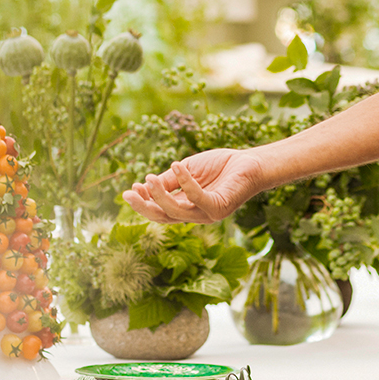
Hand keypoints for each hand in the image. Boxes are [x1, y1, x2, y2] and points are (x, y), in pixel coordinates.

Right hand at [122, 149, 263, 223]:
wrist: (250, 162)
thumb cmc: (220, 166)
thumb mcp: (188, 170)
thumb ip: (170, 180)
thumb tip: (146, 185)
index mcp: (187, 207)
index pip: (160, 210)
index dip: (144, 202)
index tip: (130, 189)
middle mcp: (196, 215)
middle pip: (164, 217)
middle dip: (144, 207)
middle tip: (128, 194)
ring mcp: (207, 214)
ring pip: (177, 211)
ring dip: (160, 195)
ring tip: (149, 178)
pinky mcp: (219, 207)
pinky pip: (197, 197)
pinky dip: (185, 182)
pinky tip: (176, 166)